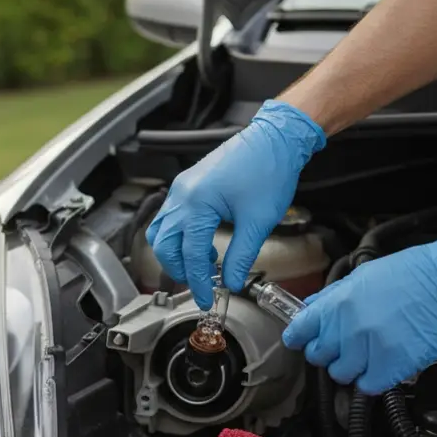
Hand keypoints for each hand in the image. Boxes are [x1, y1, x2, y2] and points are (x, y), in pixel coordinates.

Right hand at [146, 100, 325, 308]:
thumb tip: (231, 281)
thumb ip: (241, 256)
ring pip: (161, 231)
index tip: (205, 298)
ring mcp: (182, 188)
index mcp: (197, 203)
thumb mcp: (258, 221)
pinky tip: (204, 243)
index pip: (190, 254)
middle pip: (164, 245)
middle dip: (179, 269)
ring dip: (176, 253)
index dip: (197, 281)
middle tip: (200, 285)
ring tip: (201, 265)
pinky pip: (171, 217)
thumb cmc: (269, 170)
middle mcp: (182, 195)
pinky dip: (180, 236)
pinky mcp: (187, 185)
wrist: (274, 138)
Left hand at [281, 223, 436, 394]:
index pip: (300, 332)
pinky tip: (383, 366)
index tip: (304, 341)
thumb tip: (311, 309)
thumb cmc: (414, 274)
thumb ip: (333, 297)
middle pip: (319, 357)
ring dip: (353, 368)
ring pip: (342, 374)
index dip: (301, 338)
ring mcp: (369, 348)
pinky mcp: (393, 366)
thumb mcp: (363, 276)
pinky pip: (369, 386)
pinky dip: (374, 379)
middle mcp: (348, 327)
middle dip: (331, 353)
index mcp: (337, 303)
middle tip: (347, 346)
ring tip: (369, 355)